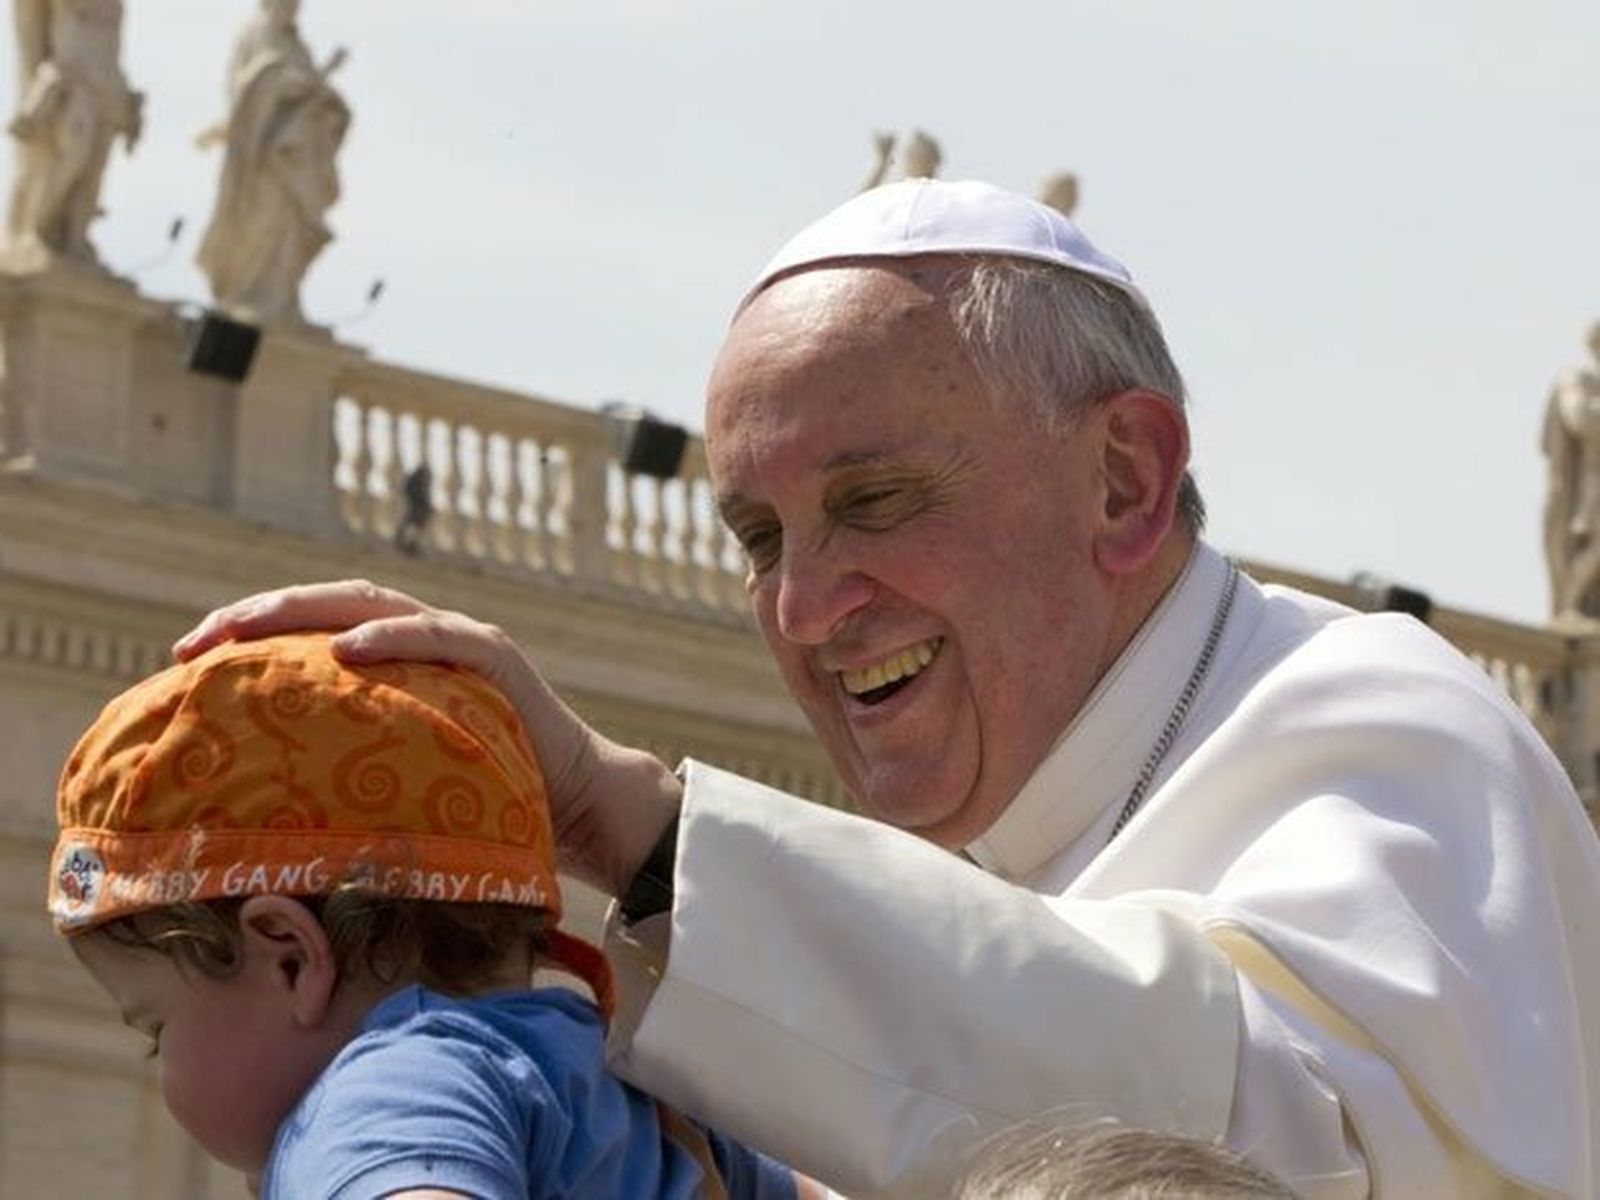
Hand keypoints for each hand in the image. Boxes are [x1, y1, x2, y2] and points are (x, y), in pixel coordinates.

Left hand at [174, 581, 679, 894]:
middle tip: (192, 642)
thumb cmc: (485, 802)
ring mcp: (460, 640)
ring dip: (303, 610)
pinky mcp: (497, 657)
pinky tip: (347, 649)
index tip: (182, 659)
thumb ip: (349, 773)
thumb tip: (253, 815)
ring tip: (245, 628)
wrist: (575, 804)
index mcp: (395, 661)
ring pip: (372, 603)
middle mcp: (423, 637)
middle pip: (327, 604)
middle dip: (255, 615)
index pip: (310, 630)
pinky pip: (439, 636)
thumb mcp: (400, 783)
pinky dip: (393, 635)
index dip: (247, 634)